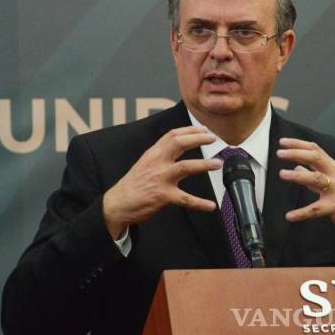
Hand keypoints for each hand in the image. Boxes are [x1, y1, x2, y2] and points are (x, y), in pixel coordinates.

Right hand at [102, 126, 221, 238]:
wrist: (117, 203)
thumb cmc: (134, 184)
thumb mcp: (145, 163)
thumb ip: (161, 154)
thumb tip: (179, 145)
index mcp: (153, 154)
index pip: (173, 135)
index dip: (190, 130)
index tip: (204, 129)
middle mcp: (157, 163)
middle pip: (179, 143)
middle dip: (198, 139)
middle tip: (213, 139)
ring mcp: (160, 179)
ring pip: (185, 167)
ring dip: (204, 164)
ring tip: (217, 164)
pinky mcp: (162, 196)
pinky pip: (185, 199)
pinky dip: (200, 203)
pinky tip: (210, 205)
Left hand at [277, 138, 334, 249]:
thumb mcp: (332, 182)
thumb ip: (314, 173)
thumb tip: (298, 166)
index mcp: (333, 168)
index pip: (315, 150)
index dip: (298, 144)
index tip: (283, 142)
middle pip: (316, 158)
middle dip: (297, 153)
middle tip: (280, 153)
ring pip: (316, 178)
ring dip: (298, 175)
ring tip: (282, 174)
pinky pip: (317, 209)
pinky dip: (302, 213)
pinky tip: (290, 216)